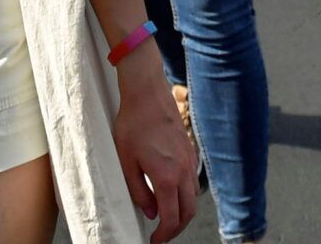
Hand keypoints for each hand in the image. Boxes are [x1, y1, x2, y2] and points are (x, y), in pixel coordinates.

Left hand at [112, 56, 198, 239]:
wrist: (147, 93)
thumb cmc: (132, 124)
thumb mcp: (126, 161)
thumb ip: (139, 191)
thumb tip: (151, 212)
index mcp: (166, 177)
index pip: (171, 218)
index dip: (164, 235)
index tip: (155, 241)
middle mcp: (183, 171)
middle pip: (188, 212)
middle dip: (176, 229)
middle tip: (161, 235)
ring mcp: (189, 160)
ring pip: (194, 197)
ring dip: (183, 212)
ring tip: (166, 217)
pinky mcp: (189, 150)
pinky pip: (193, 181)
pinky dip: (186, 194)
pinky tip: (172, 192)